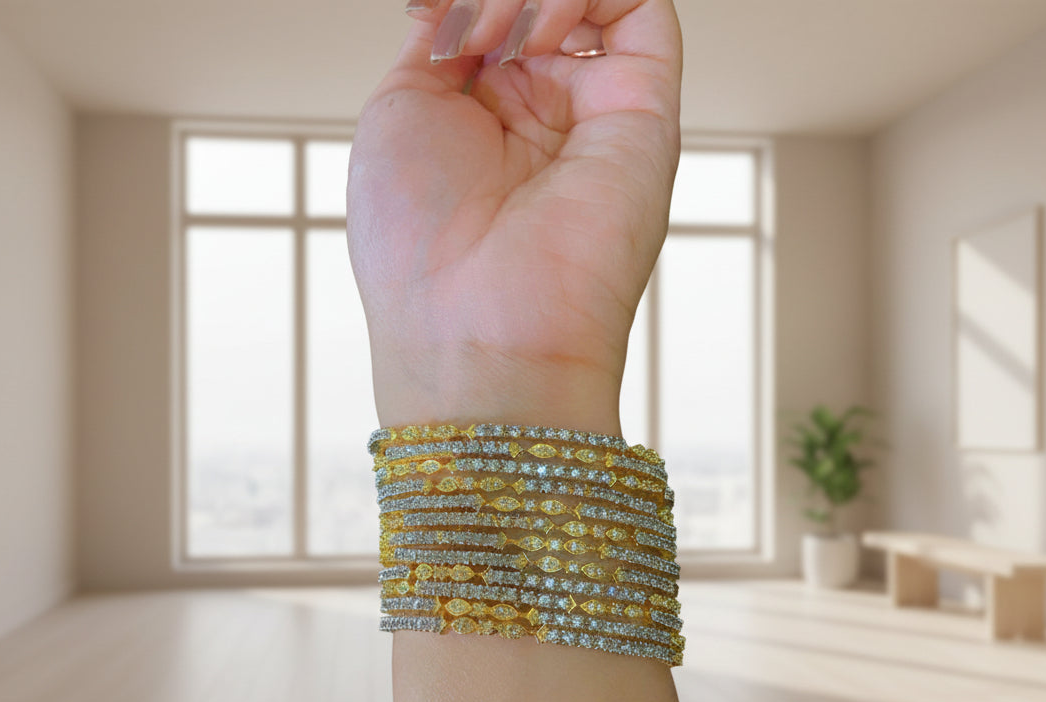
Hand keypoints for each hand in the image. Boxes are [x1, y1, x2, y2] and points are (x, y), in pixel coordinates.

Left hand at [347, 0, 682, 435]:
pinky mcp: (646, 112)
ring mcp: (597, 109)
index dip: (464, 1)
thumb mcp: (398, 113)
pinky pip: (642, 8)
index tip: (426, 14)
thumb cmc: (418, 247)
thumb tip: (463, 0)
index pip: (493, 13)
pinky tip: (537, 33)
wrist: (474, 325)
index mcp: (486, 116)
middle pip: (540, 2)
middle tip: (464, 31)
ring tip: (496, 36)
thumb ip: (442, 39)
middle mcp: (546, 111)